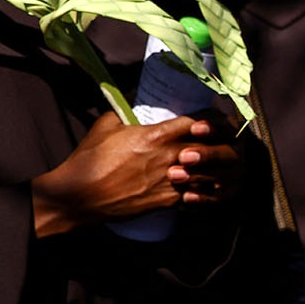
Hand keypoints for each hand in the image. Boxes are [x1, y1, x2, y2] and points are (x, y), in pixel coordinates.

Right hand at [31, 113, 240, 236]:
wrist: (79, 195)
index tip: (213, 119)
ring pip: (209, 173)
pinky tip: (208, 184)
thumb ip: (125, 112)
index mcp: (156, 136)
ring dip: (216, 167)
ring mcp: (170, 181)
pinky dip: (205, 189)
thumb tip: (133, 102)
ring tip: (222, 163)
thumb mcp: (107, 125)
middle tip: (226, 140)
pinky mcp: (166, 201)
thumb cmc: (89, 159)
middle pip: (209, 147)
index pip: (197, 122)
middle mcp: (168, 158)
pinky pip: (197, 194)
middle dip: (220, 143)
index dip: (210, 120)